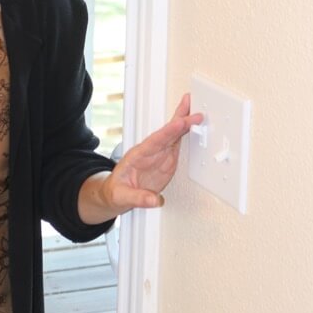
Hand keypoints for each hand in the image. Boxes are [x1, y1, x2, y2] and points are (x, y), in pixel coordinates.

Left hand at [79, 94, 202, 222]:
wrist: (116, 194)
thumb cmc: (116, 191)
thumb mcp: (122, 197)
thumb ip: (138, 198)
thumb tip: (155, 200)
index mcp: (137, 156)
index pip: (155, 141)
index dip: (168, 132)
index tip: (180, 123)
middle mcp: (149, 152)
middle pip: (167, 134)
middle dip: (181, 122)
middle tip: (195, 112)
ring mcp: (158, 155)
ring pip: (173, 136)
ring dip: (184, 124)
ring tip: (196, 113)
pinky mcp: (165, 162)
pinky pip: (177, 145)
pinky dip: (185, 135)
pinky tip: (193, 127)